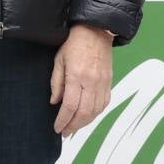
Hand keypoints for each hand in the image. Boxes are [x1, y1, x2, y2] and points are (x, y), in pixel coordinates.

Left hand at [50, 23, 113, 137]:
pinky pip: (104, 104)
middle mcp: (91, 82)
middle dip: (74, 125)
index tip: (58, 127)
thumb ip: (56, 82)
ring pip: (96, 111)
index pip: (70, 105)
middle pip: (84, 112)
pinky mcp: (109, 82)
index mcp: (77, 75)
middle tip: (66, 132)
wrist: (96, 31)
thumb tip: (55, 102)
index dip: (63, 120)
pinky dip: (95, 114)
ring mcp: (102, 83)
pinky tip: (88, 116)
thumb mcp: (59, 60)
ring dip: (85, 122)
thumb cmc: (74, 43)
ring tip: (75, 126)